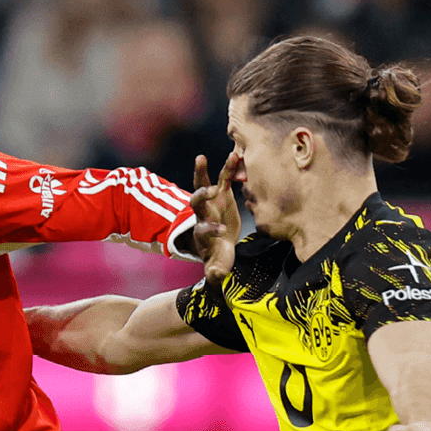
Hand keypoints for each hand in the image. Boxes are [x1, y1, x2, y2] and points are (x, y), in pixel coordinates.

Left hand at [190, 152, 240, 285]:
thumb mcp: (218, 267)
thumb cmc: (218, 257)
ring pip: (204, 185)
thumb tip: (215, 276)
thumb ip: (216, 272)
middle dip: (200, 197)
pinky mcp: (222, 194)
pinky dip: (227, 167)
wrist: (220, 245)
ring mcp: (211, 203)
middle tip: (210, 192)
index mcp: (203, 233)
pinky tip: (235, 154)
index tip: (222, 231)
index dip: (210, 229)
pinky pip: (223, 178)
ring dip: (202, 173)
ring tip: (201, 158)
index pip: (202, 229)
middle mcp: (204, 215)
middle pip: (195, 204)